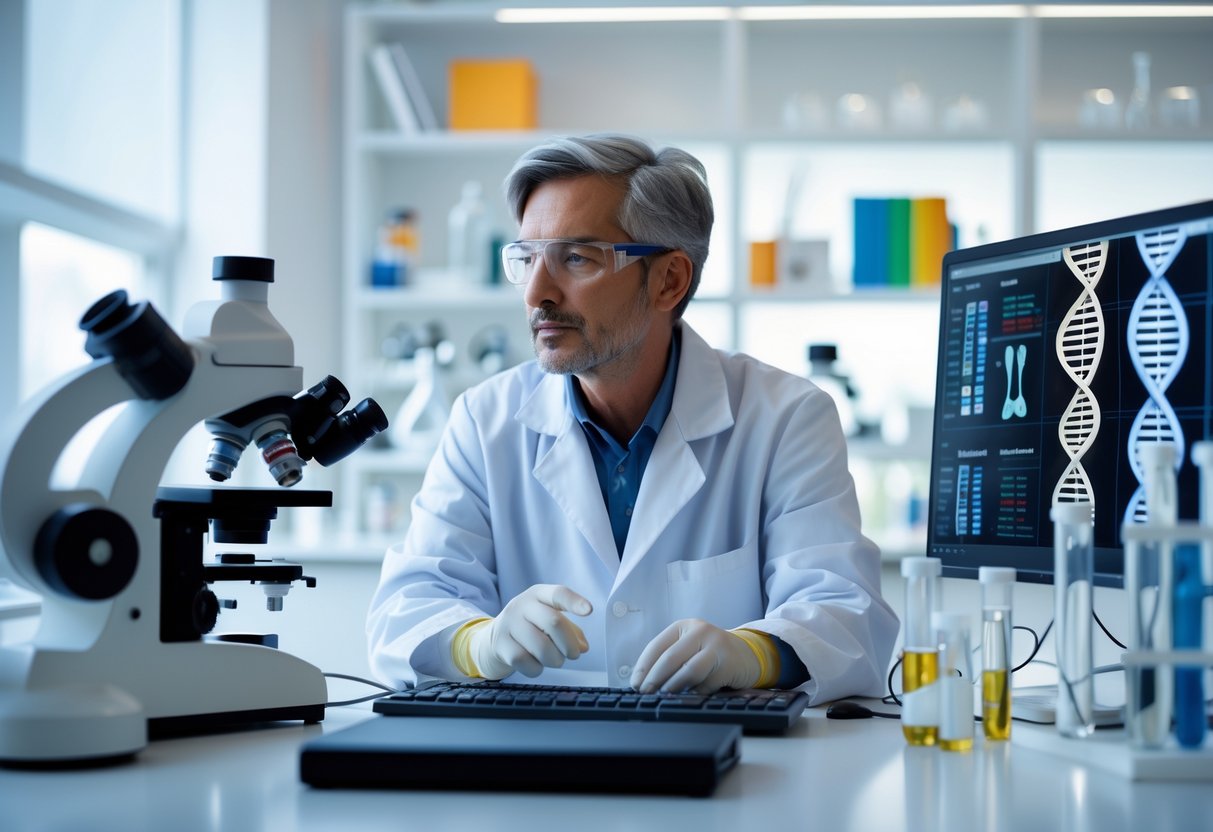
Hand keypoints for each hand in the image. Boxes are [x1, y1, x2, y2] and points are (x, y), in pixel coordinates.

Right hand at [470, 584, 591, 679]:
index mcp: (537, 595)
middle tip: (573, 655)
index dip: (574, 602)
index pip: (558, 593)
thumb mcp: (548, 619)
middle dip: (569, 643)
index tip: (589, 611)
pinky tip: (536, 665)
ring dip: (555, 659)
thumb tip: (582, 647)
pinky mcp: (501, 645)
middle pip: (553, 622)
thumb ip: (570, 630)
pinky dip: (537, 668)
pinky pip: (526, 662)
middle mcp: (521, 606)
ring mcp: (509, 624)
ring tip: (555, 660)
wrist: (493, 638)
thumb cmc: (530, 627)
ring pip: (541, 646)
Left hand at [630, 619, 760, 693]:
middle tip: (646, 694)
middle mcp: (699, 631)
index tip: (636, 684)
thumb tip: (645, 682)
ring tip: (665, 696)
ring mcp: (716, 645)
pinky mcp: (729, 663)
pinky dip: (695, 693)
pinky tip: (689, 697)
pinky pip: (706, 683)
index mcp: (683, 627)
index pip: (656, 646)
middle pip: (670, 657)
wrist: (748, 655)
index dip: (643, 667)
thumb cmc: (711, 654)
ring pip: (688, 670)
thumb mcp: (690, 647)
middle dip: (654, 679)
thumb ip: (670, 659)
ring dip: (673, 687)